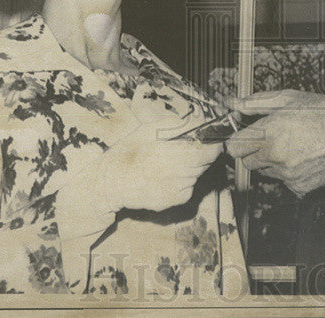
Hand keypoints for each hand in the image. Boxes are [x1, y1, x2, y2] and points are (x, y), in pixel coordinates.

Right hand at [60, 114, 222, 221]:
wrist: (112, 181)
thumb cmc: (131, 150)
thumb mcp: (152, 128)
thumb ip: (181, 125)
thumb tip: (203, 123)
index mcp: (177, 152)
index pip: (213, 149)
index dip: (212, 142)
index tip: (207, 138)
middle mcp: (182, 173)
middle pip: (206, 161)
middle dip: (198, 153)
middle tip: (180, 149)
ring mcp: (180, 189)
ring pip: (197, 174)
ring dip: (189, 167)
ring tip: (166, 163)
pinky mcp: (176, 201)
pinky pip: (188, 187)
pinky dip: (182, 181)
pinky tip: (163, 176)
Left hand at [224, 90, 324, 196]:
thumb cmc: (323, 113)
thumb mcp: (287, 99)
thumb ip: (255, 103)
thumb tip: (233, 104)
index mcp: (268, 133)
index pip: (233, 147)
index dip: (236, 140)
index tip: (242, 137)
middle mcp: (275, 156)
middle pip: (246, 161)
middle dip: (253, 151)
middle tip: (270, 139)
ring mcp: (287, 174)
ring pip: (265, 172)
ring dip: (272, 162)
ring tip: (292, 146)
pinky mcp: (299, 187)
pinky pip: (284, 182)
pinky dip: (289, 173)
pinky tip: (302, 158)